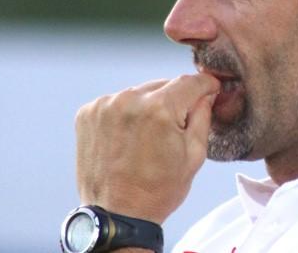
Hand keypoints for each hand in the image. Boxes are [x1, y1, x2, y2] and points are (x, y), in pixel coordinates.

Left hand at [74, 74, 219, 223]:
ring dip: (149, 105)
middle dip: (176, 99)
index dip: (205, 84)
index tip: (210, 87)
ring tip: (149, 135)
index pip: (189, 81)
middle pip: (164, 84)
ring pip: (140, 92)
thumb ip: (203, 116)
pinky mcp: (87, 113)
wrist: (116, 215)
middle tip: (178, 123)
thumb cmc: (157, 191)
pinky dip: (127, 112)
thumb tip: (206, 94)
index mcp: (159, 109)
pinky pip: (117, 101)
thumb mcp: (194, 155)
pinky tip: (130, 136)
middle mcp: (129, 100)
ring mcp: (104, 105)